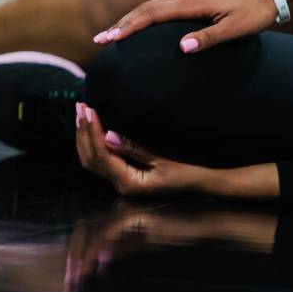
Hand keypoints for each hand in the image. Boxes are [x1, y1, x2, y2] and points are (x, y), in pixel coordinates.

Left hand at [75, 102, 208, 195]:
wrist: (210, 182)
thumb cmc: (194, 171)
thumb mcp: (166, 159)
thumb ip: (136, 149)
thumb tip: (108, 136)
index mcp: (130, 183)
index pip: (102, 155)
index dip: (93, 131)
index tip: (90, 109)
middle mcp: (123, 185)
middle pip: (91, 158)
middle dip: (83, 132)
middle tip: (81, 106)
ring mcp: (126, 181)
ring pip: (94, 160)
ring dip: (86, 136)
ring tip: (83, 113)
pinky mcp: (131, 175)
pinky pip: (104, 159)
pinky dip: (95, 142)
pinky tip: (96, 128)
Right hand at [93, 0, 275, 52]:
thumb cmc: (255, 10)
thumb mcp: (235, 28)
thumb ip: (208, 38)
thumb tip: (181, 48)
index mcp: (191, 1)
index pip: (152, 15)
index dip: (129, 27)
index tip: (110, 39)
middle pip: (145, 8)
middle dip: (122, 24)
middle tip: (100, 40)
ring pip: (152, 5)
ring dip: (132, 18)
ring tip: (114, 33)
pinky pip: (163, 4)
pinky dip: (146, 14)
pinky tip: (141, 23)